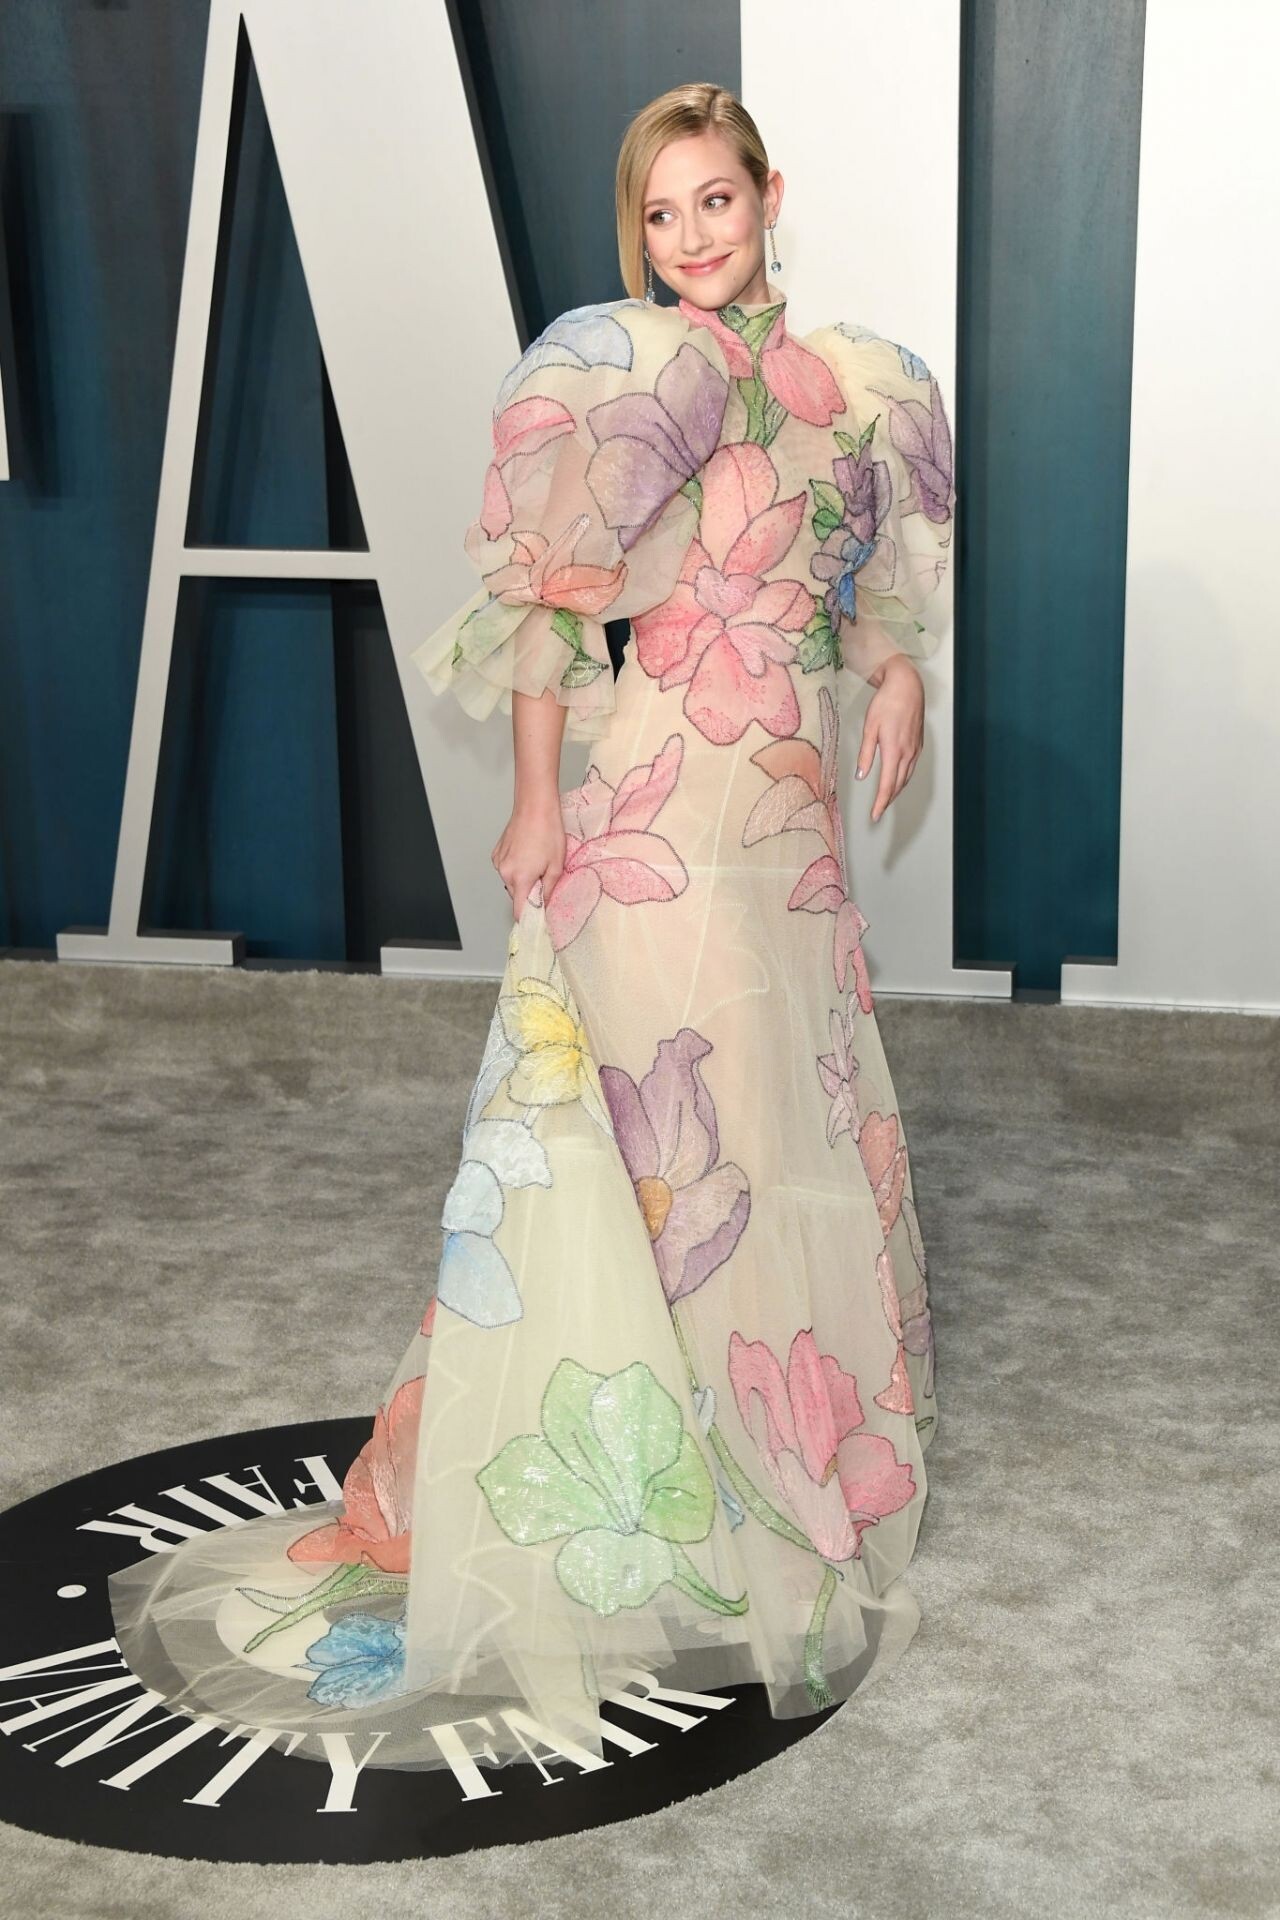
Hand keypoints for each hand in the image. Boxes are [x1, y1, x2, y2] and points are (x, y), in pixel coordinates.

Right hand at [491, 791, 565, 920]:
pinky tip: (526, 854)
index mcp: (520, 879)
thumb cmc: (548, 832)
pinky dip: (515, 868)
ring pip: (511, 882)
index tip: (539, 918)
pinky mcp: (496, 853)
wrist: (534, 806)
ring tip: (536, 862)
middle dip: (529, 894)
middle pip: (516, 896)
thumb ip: (549, 889)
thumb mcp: (556, 865)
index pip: (519, 911)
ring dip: (522, 879)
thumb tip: (545, 904)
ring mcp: (498, 862)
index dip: (530, 917)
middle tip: (544, 880)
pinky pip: (506, 869)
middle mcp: (505, 873)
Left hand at [855, 655, 924, 822]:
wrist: (907, 686)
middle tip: (878, 812)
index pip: (887, 785)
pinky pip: (911, 768)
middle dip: (887, 800)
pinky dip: (903, 778)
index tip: (875, 815)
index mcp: (894, 751)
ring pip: (906, 777)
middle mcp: (908, 753)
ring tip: (886, 800)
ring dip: (896, 791)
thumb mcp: (870, 728)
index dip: (880, 803)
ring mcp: (915, 749)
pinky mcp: (918, 744)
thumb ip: (866, 754)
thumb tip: (861, 775)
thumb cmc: (887, 703)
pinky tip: (897, 780)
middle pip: (898, 785)